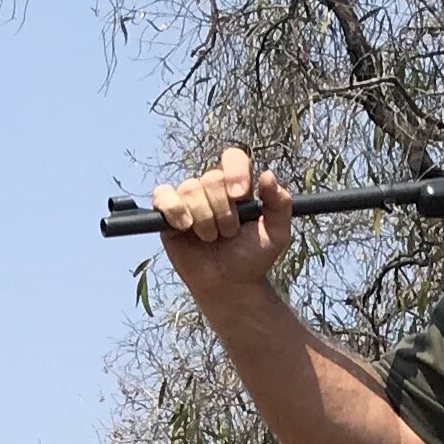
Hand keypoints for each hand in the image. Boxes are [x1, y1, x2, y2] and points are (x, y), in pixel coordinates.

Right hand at [153, 146, 292, 286]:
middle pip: (211, 178)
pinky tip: (186, 227)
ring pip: (190, 188)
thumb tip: (268, 175)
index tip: (240, 195)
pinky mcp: (168, 215)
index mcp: (237, 187)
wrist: (230, 284)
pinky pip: (163, 196)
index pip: (233, 158)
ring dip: (204, 219)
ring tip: (211, 238)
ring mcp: (189, 201)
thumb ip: (280, 203)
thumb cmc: (252, 257)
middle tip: (229, 233)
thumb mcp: (277, 233)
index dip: (235, 171)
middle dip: (223, 210)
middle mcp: (212, 189)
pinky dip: (174, 210)